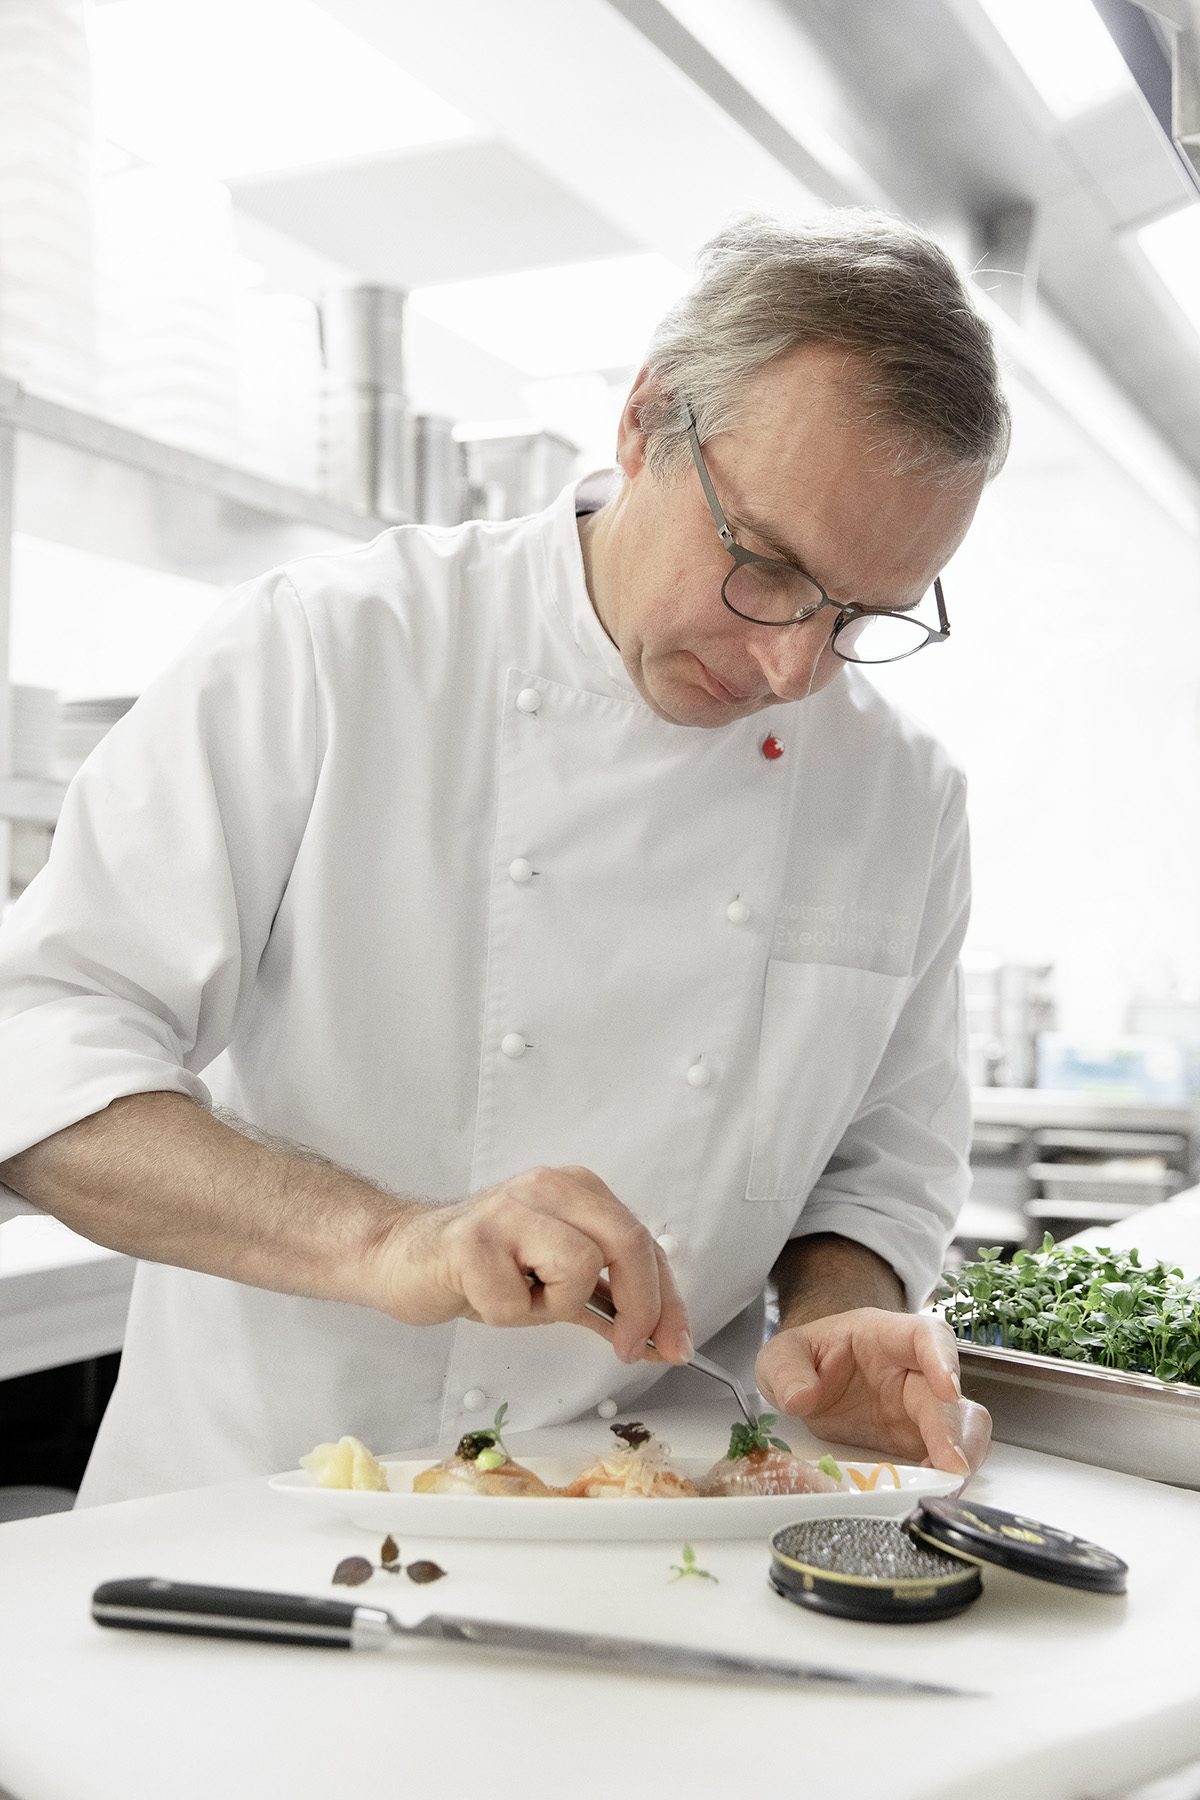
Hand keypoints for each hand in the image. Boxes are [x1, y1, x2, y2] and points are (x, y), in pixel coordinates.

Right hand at [371, 1164, 693, 1363]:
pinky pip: (517, 1301)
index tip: (675, 1345)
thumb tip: (661, 1340)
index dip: (668, 1301)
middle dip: (641, 1307)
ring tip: (521, 1300)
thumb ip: (608, 1304)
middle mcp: (549, 1188)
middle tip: (627, 1348)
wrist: (403, 1257)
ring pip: (579, 1266)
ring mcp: (510, 1209)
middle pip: (627, 1243)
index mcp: (577, 1191)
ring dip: (555, 1306)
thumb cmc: (483, 1268)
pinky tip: (483, 1297)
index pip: (643, 1243)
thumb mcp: (555, 1283)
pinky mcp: (473, 1241)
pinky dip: (507, 1316)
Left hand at [755, 1307, 991, 1476]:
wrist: (812, 1379)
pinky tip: (927, 1495)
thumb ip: (785, 1370)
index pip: (926, 1336)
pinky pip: (946, 1460)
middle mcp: (914, 1373)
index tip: (948, 1389)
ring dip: (963, 1458)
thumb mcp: (781, 1356)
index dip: (943, 1359)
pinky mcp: (919, 1443)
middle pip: (952, 1396)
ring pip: (964, 1429)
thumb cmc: (807, 1358)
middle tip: (952, 1465)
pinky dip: (944, 1479)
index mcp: (885, 1337)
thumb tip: (801, 1397)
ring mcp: (921, 1410)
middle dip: (956, 1430)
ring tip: (943, 1488)